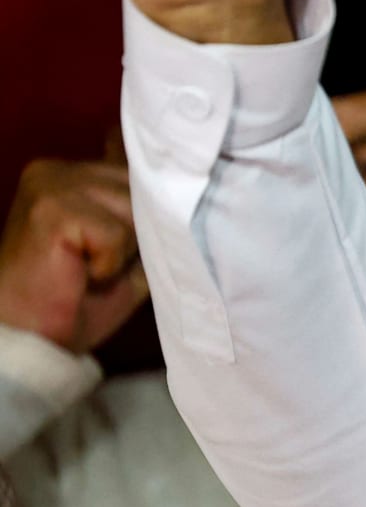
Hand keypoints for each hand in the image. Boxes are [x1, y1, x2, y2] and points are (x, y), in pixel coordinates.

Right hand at [0, 160, 148, 353]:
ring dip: (123, 251)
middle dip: (138, 235)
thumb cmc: (79, 299)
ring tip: (90, 270)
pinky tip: (81, 275)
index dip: (151, 212)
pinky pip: (116, 234)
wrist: (34, 337)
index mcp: (74, 173)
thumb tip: (190, 203)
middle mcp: (58, 169)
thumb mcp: (128, 252)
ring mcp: (51, 185)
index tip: (136, 241)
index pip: (140, 174)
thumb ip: (149, 220)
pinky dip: (109, 264)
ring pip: (132, 210)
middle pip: (142, 190)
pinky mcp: (52, 210)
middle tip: (101, 266)